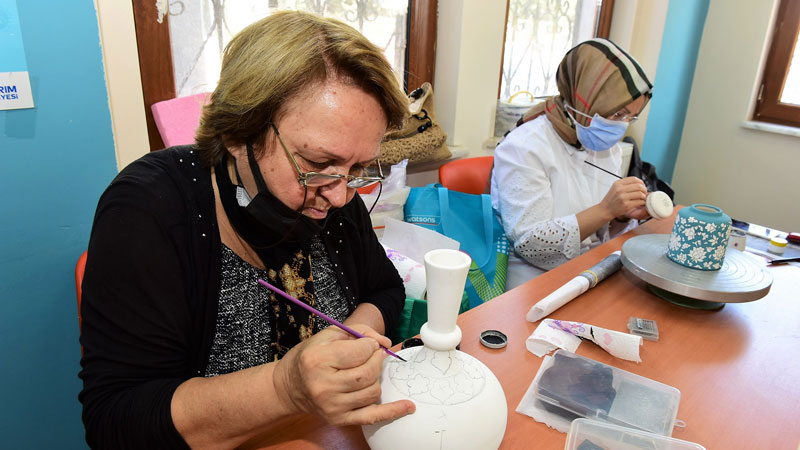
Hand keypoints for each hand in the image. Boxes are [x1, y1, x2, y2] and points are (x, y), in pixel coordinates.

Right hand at [273, 325, 414, 425]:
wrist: (289, 387)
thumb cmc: (309, 357)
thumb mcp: (329, 335)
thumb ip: (360, 332)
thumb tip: (386, 343)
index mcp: (317, 360)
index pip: (360, 352)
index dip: (370, 345)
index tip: (368, 344)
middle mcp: (323, 385)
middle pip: (368, 373)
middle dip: (377, 360)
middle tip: (372, 355)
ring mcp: (332, 405)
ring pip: (373, 391)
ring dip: (377, 378)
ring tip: (367, 371)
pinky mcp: (339, 419)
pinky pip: (372, 416)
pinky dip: (392, 411)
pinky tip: (408, 407)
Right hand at [600, 177, 646, 219]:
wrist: (605, 209)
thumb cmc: (611, 199)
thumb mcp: (615, 188)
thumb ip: (625, 184)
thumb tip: (639, 183)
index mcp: (618, 183)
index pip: (634, 179)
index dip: (641, 182)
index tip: (642, 186)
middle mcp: (620, 189)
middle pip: (639, 186)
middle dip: (644, 189)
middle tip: (644, 192)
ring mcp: (623, 197)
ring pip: (640, 194)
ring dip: (644, 196)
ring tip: (643, 198)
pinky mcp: (626, 205)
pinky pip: (639, 202)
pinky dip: (643, 202)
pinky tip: (641, 203)